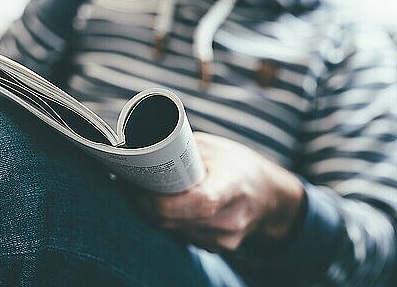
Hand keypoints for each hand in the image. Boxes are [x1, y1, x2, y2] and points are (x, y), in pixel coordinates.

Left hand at [137, 132, 304, 252]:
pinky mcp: (218, 249)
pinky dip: (169, 223)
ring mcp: (225, 239)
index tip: (137, 187)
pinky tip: (164, 206)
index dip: (161, 200)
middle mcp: (232, 219)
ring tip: (142, 193)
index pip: (199, 203)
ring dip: (154, 216)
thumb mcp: (214, 147)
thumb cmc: (238, 165)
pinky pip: (182, 237)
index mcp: (233, 187)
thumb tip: (144, 152)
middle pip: (176, 221)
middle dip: (146, 206)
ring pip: (174, 231)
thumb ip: (182, 151)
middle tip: (128, 186)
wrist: (269, 196)